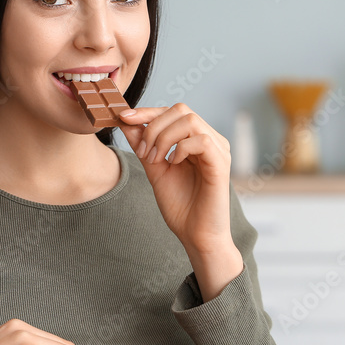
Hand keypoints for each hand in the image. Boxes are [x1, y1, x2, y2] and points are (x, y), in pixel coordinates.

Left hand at [116, 103, 243, 299]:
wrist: (195, 235)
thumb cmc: (180, 205)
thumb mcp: (154, 169)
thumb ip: (143, 145)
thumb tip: (126, 122)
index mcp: (196, 139)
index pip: (172, 112)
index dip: (147, 111)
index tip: (123, 117)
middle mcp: (210, 140)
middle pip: (181, 109)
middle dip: (153, 126)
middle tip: (144, 153)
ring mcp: (218, 150)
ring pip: (190, 120)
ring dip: (164, 137)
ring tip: (156, 159)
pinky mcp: (221, 164)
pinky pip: (202, 140)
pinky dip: (181, 148)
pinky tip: (173, 163)